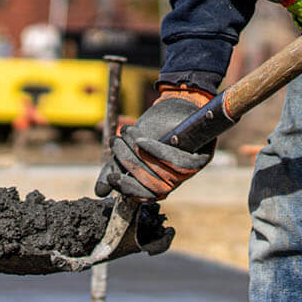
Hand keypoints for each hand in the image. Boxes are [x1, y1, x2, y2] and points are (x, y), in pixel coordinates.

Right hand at [96, 88, 214, 200]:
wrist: (173, 105)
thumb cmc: (152, 129)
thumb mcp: (130, 149)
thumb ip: (117, 168)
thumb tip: (99, 192)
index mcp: (161, 182)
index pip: (146, 196)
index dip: (129, 189)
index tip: (113, 177)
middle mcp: (177, 180)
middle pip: (155, 186)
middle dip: (131, 166)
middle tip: (115, 144)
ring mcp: (191, 171)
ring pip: (166, 174)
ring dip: (141, 156)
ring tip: (126, 135)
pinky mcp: (202, 158)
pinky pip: (180, 163)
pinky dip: (159, 153)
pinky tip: (143, 141)